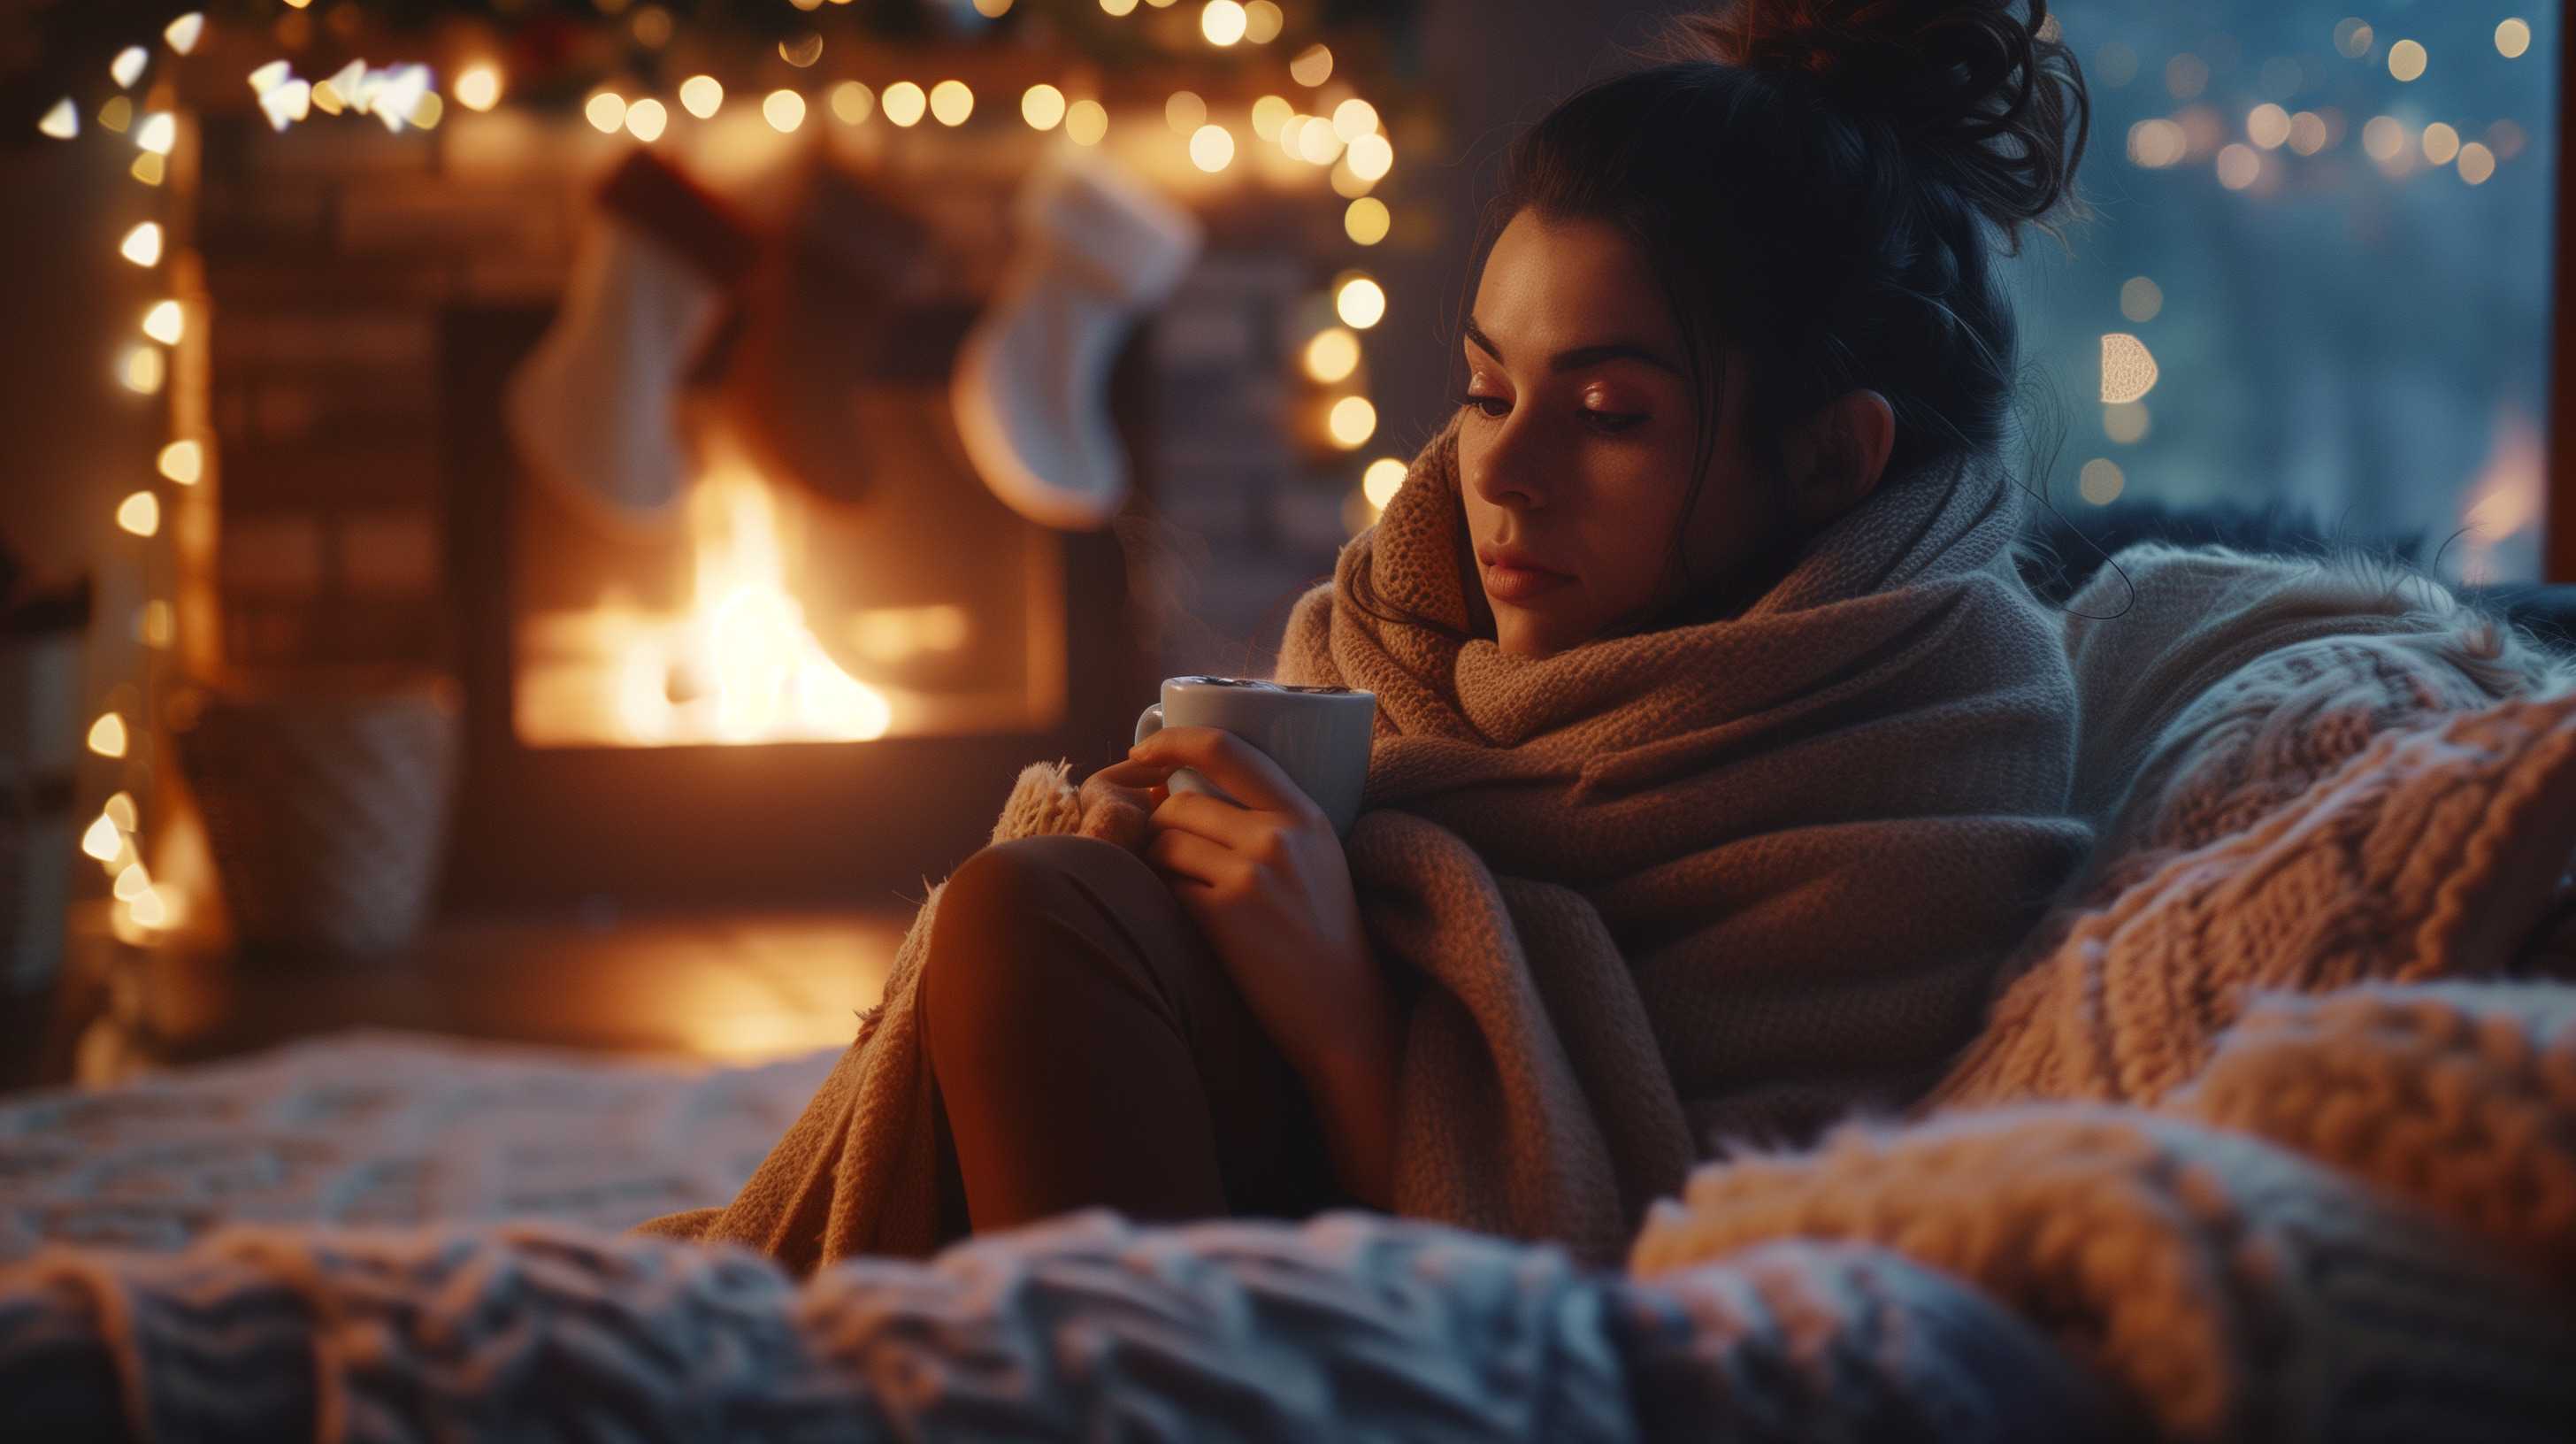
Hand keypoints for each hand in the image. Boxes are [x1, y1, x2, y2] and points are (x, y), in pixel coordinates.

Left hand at [1115, 725, 1400, 1208]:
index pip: (1224, 747)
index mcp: (1304, 813)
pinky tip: (1192, 924)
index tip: (1138, 752)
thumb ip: (1265, 819)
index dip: (1169, 741)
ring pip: (1163, 844)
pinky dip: (1165, 902)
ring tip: (1187, 897)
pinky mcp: (1228, 916)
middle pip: (1178, 803)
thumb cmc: (1321, 938)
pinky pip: (1165, 888)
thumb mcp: (1315, 859)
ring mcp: (1253, 874)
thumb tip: (1167, 790)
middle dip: (1156, 829)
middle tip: (1163, 859)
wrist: (1347, 1014)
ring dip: (1157, 868)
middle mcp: (1280, 835)